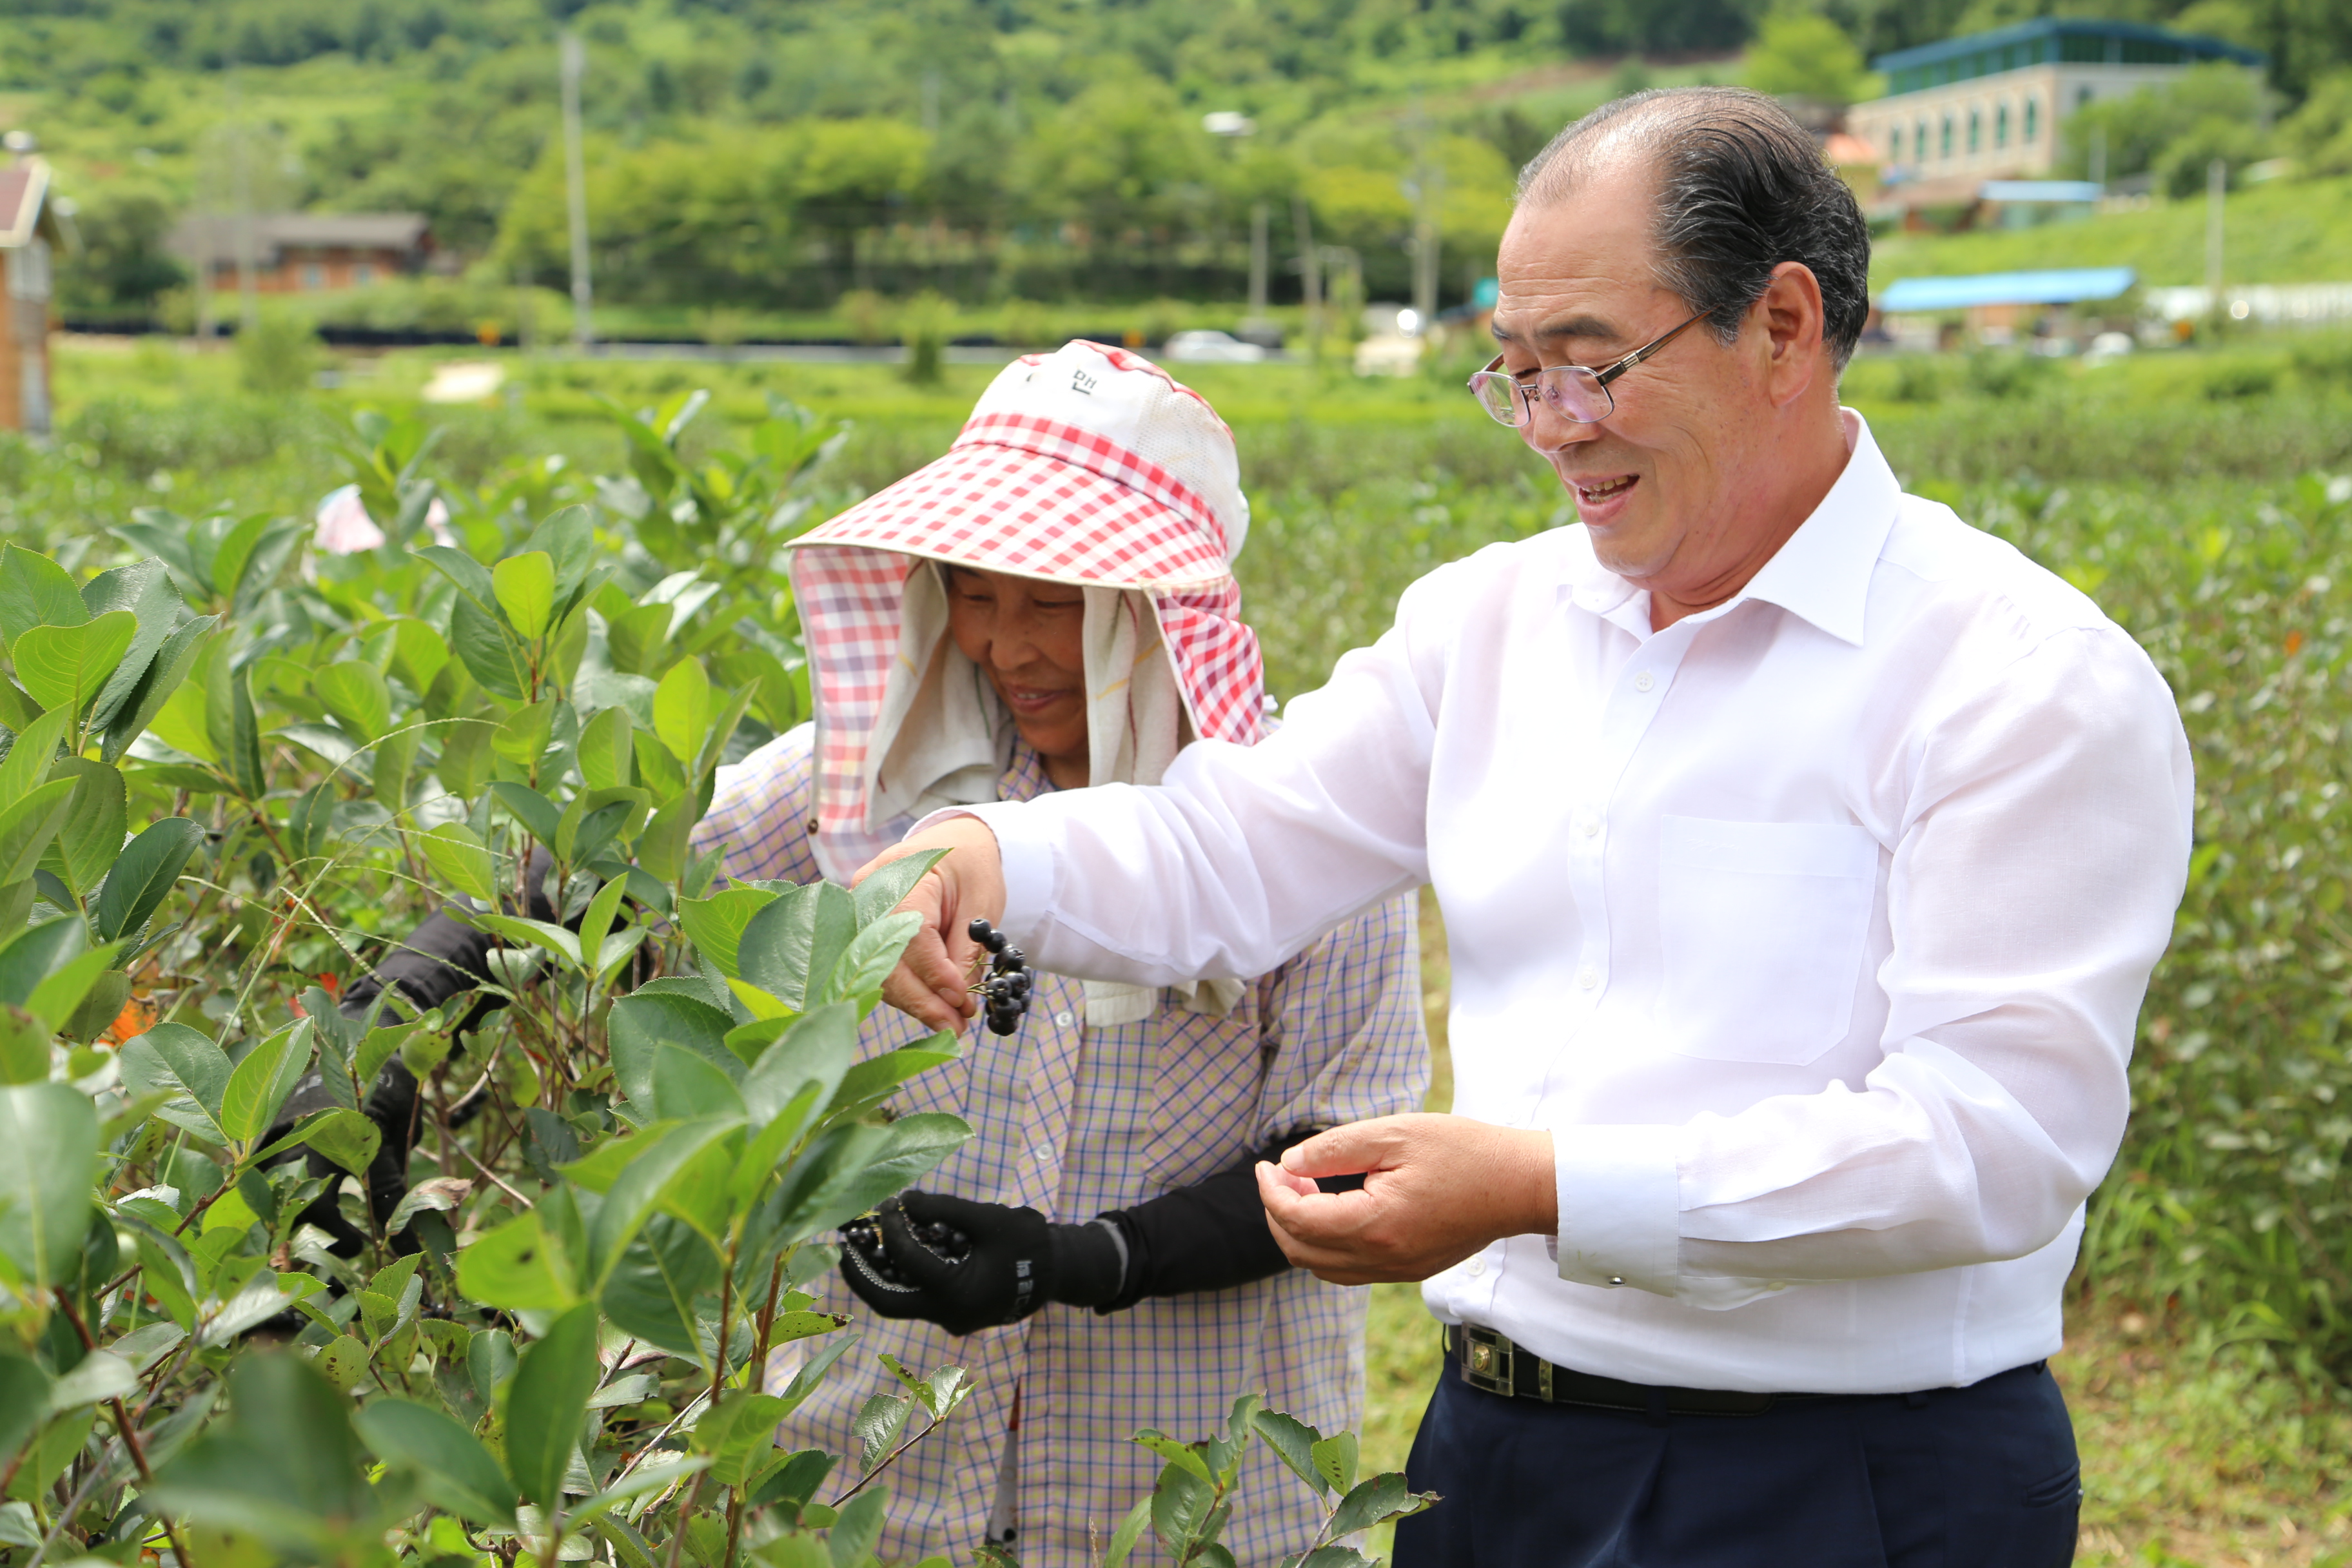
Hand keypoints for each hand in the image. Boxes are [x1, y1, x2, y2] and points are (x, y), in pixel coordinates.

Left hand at [838, 1191, 1124, 1335]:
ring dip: (874, 1273)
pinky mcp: (949, 1311)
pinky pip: (913, 1296)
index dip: (893, 1229)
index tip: (887, 1203)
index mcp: (959, 1294)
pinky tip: (885, 1248)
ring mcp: (948, 1318)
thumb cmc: (1028, 1243)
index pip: (910, 1262)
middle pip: (888, 1301)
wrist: (1057, 1273)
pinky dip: (897, 1273)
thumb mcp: (989, 1219)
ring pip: (897, 1301)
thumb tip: (901, 1200)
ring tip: (855, 1243)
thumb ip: (944, 1209)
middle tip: (841, 1243)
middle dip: (860, 1272)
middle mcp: (948, 1315)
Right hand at [851, 817, 1007, 1030]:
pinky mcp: (863, 929)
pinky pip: (880, 967)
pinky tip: (933, 1008)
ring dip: (915, 1003)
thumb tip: (956, 1002)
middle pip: (887, 960)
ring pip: (879, 971)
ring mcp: (859, 912)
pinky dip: (907, 992)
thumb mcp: (981, 905)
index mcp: (903, 875)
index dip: (934, 975)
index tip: (960, 1002)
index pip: (911, 936)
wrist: (954, 845)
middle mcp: (869, 894)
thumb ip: (965, 951)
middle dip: (922, 1001)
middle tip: (956, 1028)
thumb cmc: (970, 868)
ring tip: (950, 1024)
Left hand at [1254, 1113, 1556, 1284]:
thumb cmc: (1462, 1151)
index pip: (1297, 1220)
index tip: (1265, 1165)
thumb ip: (1334, 1150)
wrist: (1520, 1185)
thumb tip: (1288, 1166)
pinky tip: (1335, 1209)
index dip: (1270, 1192)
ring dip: (1300, 1232)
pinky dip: (1326, 1245)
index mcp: (1376, 1225)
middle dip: (1278, 1214)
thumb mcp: (1394, 1134)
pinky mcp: (1409, 1271)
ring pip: (1322, 1268)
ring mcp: (1398, 1271)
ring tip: (1307, 1189)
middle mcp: (1384, 1259)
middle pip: (1301, 1252)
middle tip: (1283, 1175)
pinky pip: (1349, 1271)